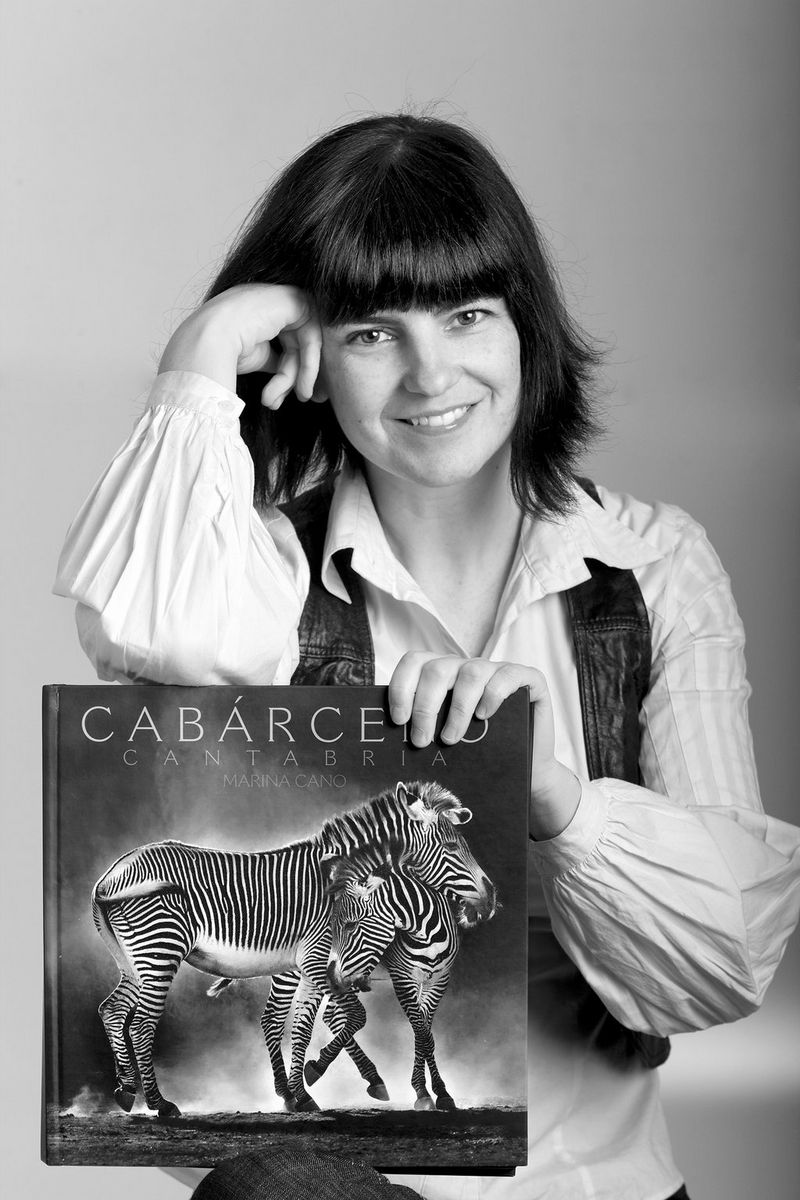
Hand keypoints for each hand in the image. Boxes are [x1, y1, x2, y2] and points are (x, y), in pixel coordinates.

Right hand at [158, 283, 324, 406]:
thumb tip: (287, 373)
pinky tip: (301, 384)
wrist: (208, 342)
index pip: (287, 340)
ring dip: (304, 372)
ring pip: (307, 340)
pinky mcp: (292, 299)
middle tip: (304, 398)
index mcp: (255, 310)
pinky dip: (310, 361)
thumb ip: (275, 359)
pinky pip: (312, 333)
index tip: (301, 396)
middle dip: (303, 373)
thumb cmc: (220, 354)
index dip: (295, 369)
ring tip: (298, 396)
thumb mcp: (256, 357)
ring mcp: (280, 296)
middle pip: (298, 341)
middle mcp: (269, 301)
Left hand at [388, 653, 580, 839]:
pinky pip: (508, 674)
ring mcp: (498, 670)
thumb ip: (422, 726)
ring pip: (471, 672)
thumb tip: (386, 733)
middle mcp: (468, 667)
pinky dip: (493, 695)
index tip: (397, 719)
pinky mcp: (528, 679)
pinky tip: (484, 716)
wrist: (523, 774)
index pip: (414, 662)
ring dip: (456, 709)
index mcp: (444, 675)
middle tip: (421, 742)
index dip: (402, 687)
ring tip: (451, 739)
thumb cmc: (478, 756)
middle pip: (438, 669)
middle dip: (425, 707)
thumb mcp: (443, 737)